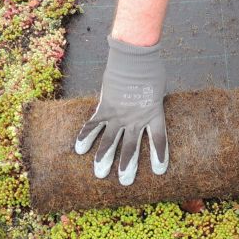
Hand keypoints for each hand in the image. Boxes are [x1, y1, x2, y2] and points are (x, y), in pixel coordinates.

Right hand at [74, 35, 168, 184]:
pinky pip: (93, 125)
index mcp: (154, 114)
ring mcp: (119, 114)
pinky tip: (79, 149)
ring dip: (104, 158)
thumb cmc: (150, 69)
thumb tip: (147, 105)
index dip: (159, 156)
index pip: (159, 141)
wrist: (134, 57)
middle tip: (124, 181)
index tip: (159, 171)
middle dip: (127, 166)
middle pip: (131, 147)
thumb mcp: (158, 88)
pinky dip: (85, 136)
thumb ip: (152, 102)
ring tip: (99, 173)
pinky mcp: (105, 107)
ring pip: (110, 141)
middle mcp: (136, 119)